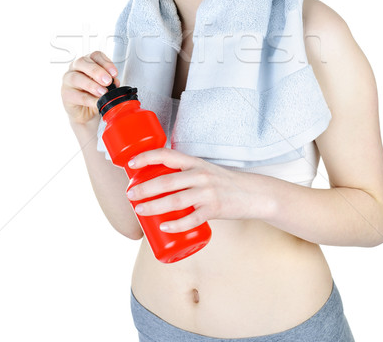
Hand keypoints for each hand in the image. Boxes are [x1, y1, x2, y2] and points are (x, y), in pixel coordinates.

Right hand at [61, 51, 120, 125]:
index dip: (106, 63)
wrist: (85, 112)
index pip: (95, 56)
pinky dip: (88, 99)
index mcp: (88, 62)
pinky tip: (96, 102)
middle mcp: (76, 68)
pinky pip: (76, 95)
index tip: (114, 73)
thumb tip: (115, 82)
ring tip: (103, 92)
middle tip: (107, 81)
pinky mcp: (66, 94)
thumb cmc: (94, 94)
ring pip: (76, 77)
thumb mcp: (106, 86)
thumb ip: (110, 82)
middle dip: (96, 71)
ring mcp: (68, 80)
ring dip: (91, 85)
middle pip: (83, 62)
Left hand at [126, 148, 251, 232]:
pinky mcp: (214, 209)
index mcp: (195, 162)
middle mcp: (200, 174)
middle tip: (130, 195)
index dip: (147, 157)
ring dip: (154, 206)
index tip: (130, 164)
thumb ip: (183, 174)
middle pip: (166, 180)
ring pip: (176, 199)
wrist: (253, 193)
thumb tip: (155, 183)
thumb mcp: (203, 171)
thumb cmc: (223, 182)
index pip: (167, 155)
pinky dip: (177, 224)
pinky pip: (192, 218)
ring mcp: (207, 192)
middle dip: (144, 188)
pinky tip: (164, 227)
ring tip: (139, 210)